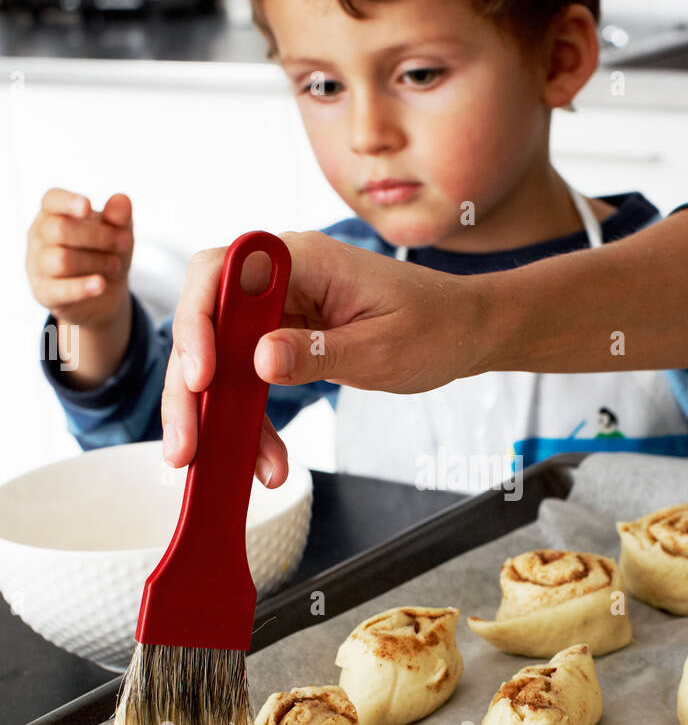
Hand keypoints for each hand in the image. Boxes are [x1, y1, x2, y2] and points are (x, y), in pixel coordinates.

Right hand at [27, 188, 133, 325]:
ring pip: (61, 259)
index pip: (51, 200)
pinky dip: (82, 287)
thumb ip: (119, 217)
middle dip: (98, 236)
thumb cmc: (105, 252)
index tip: (87, 206)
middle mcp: (39, 236)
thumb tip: (122, 199)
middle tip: (124, 243)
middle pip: (60, 229)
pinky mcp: (43, 292)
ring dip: (96, 262)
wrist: (105, 293)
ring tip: (115, 266)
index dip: (67, 202)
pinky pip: (59, 289)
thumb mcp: (118, 233)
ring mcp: (37, 265)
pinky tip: (101, 285)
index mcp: (53, 213)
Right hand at [162, 230, 486, 487]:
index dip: (198, 323)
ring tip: (222, 465)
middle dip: (190, 387)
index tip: (202, 376)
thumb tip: (259, 360)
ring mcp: (277, 308)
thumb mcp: (380, 348)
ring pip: (221, 358)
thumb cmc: (435, 326)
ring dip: (215, 414)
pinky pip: (247, 378)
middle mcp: (279, 278)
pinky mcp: (283, 338)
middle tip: (186, 446)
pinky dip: (248, 419)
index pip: (219, 273)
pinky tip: (262, 458)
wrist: (465, 330)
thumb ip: (318, 354)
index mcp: (301, 258)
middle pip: (206, 322)